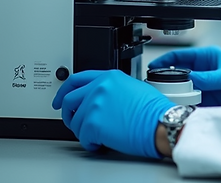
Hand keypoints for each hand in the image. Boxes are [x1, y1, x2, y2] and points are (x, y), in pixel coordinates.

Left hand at [51, 70, 174, 157]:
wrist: (160, 123)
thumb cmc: (153, 111)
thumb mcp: (132, 87)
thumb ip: (112, 89)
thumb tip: (102, 100)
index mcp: (109, 77)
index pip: (77, 79)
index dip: (64, 91)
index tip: (60, 100)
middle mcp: (99, 88)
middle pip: (69, 100)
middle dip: (68, 114)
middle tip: (72, 122)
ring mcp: (95, 105)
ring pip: (75, 122)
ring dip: (83, 132)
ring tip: (97, 136)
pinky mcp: (93, 124)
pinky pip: (83, 138)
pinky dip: (91, 144)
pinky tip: (101, 143)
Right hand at [149, 46, 220, 106]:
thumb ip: (209, 78)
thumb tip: (190, 78)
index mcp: (207, 57)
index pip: (181, 56)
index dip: (166, 60)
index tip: (154, 67)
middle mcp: (203, 71)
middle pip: (178, 74)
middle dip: (167, 80)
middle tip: (158, 87)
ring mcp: (204, 86)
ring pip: (183, 89)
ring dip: (175, 94)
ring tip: (167, 99)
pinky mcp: (207, 99)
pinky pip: (191, 102)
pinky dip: (185, 105)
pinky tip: (180, 107)